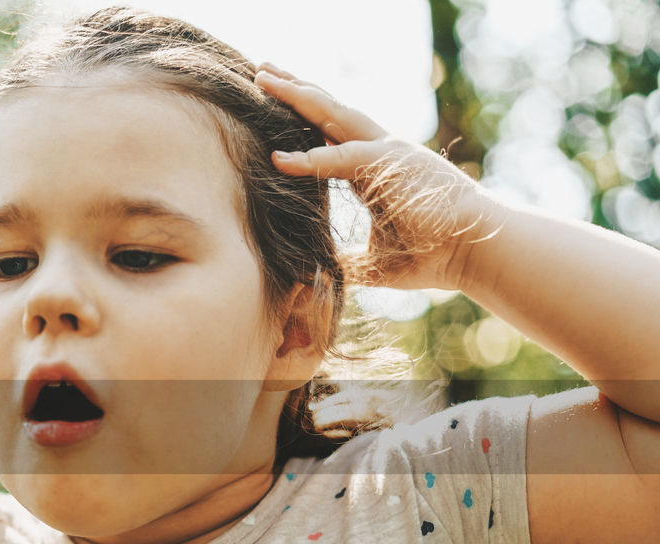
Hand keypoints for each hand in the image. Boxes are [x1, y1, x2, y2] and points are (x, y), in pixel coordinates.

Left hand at [253, 62, 501, 291]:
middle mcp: (380, 150)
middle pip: (328, 111)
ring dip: (296, 97)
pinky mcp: (392, 166)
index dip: (302, 118)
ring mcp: (387, 152)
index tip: (275, 103)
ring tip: (263, 79)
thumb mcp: (373, 259)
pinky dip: (310, 160)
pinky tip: (280, 159)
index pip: (330, 133)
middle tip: (262, 70)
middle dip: (294, 90)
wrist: (478, 252)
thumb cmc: (434, 256)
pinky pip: (341, 158)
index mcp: (375, 167)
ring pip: (332, 116)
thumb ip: (343, 259)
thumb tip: (310, 276)